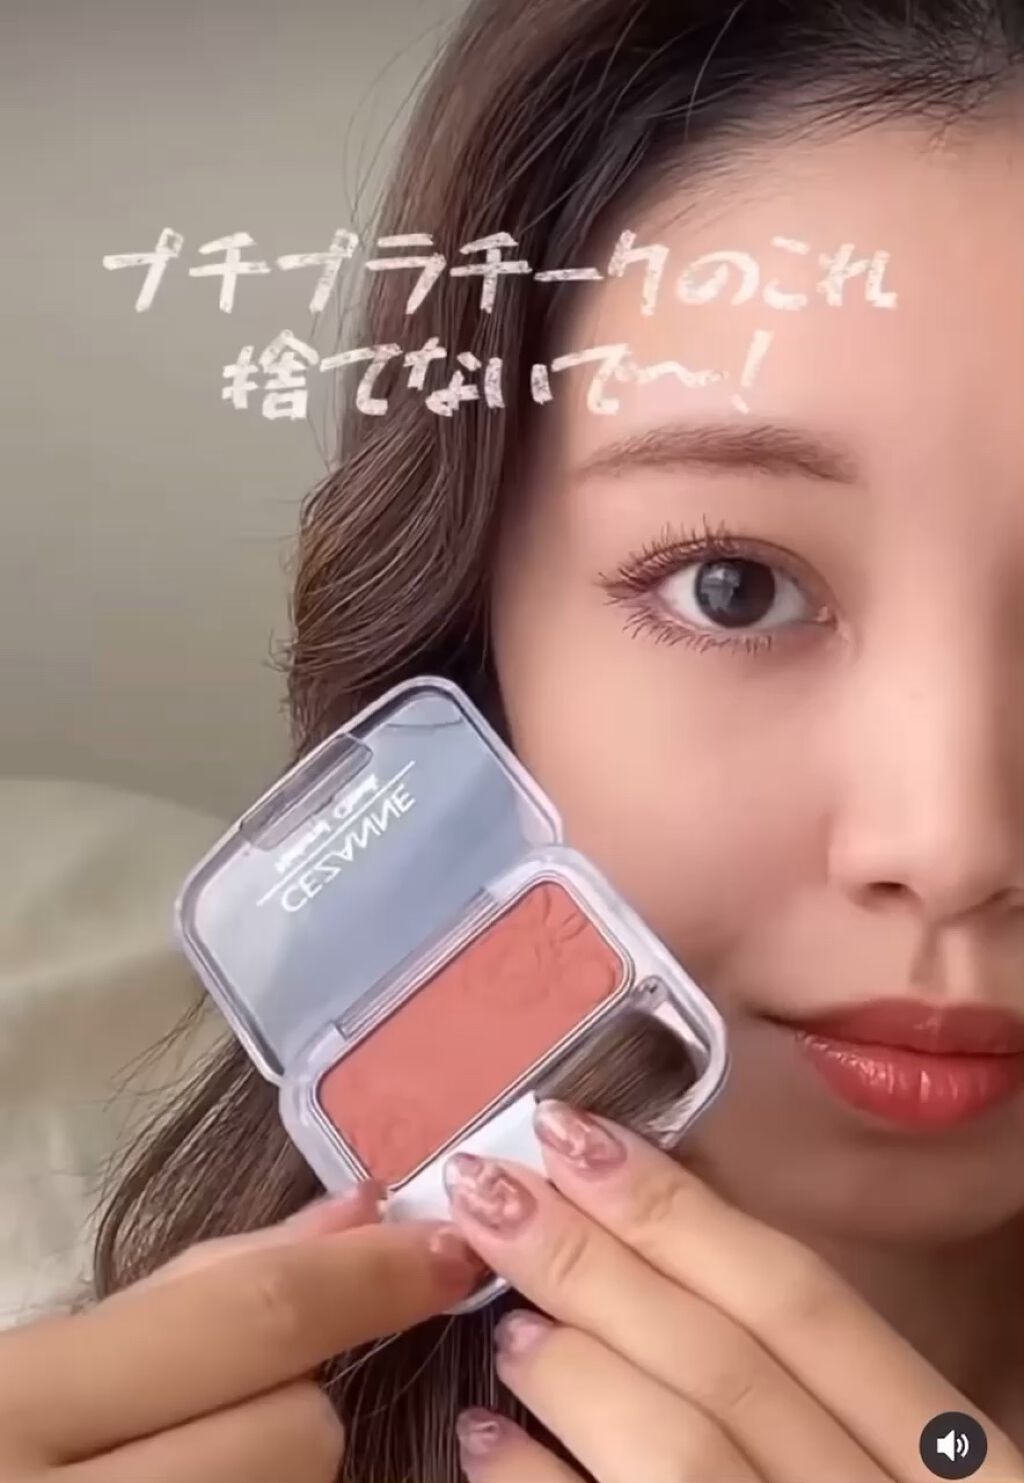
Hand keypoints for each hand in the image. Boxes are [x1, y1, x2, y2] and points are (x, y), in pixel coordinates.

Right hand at [0, 1185, 480, 1481]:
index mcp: (13, 1410)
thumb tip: (358, 1215)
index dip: (371, 1277)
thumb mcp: (34, 1361)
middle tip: (219, 1401)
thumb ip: (193, 1288)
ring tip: (180, 1463)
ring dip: (269, 1476)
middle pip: (297, 1437)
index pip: (250, 1324)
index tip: (445, 1252)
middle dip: (298, 1402)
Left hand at [444, 1103, 1023, 1482]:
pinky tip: (485, 1444)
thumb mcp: (878, 1460)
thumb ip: (801, 1389)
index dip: (679, 1209)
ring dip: (576, 1369)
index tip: (574, 1133)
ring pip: (684, 1454)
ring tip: (502, 1322)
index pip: (798, 1300)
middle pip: (725, 1360)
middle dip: (593, 1260)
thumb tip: (652, 1256)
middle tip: (487, 1187)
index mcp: (948, 1458)